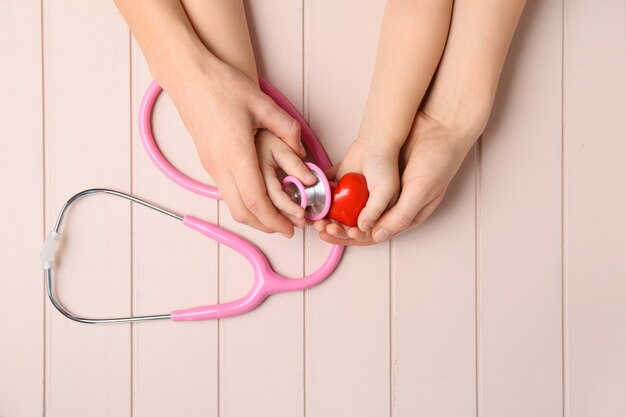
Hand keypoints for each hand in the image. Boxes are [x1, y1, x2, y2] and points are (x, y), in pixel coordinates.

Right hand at [165, 56, 304, 235]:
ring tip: (275, 218)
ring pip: (232, 205)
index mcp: (236, 154)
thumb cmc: (222, 86)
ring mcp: (211, 166)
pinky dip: (244, 203)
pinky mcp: (208, 162)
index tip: (291, 228)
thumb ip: (287, 128)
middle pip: (243, 211)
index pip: (257, 200)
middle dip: (266, 226)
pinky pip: (227, 192)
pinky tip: (258, 198)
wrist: (188, 76)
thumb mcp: (262, 103)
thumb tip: (302, 152)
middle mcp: (220, 166)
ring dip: (254, 217)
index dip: (275, 220)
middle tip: (286, 229)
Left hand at [312, 138, 399, 239]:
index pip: (362, 232)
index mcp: (376, 214)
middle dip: (334, 228)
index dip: (352, 235)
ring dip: (324, 219)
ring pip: (334, 215)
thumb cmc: (384, 166)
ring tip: (316, 220)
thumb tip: (364, 228)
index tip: (345, 232)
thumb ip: (375, 209)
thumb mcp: (385, 190)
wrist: (373, 144)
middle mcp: (361, 210)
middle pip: (345, 226)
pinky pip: (327, 200)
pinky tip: (312, 206)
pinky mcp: (338, 190)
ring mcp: (349, 201)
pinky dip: (319, 204)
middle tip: (324, 227)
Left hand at [316, 111, 473, 245]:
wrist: (438, 124)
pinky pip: (347, 183)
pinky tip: (318, 191)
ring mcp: (377, 187)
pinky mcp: (370, 171)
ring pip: (348, 206)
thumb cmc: (438, 160)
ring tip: (315, 214)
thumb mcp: (421, 191)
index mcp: (402, 214)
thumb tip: (375, 234)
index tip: (332, 233)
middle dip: (337, 227)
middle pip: (356, 223)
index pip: (372, 233)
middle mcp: (388, 204)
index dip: (351, 237)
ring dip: (331, 211)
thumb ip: (400, 214)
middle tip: (319, 226)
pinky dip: (332, 189)